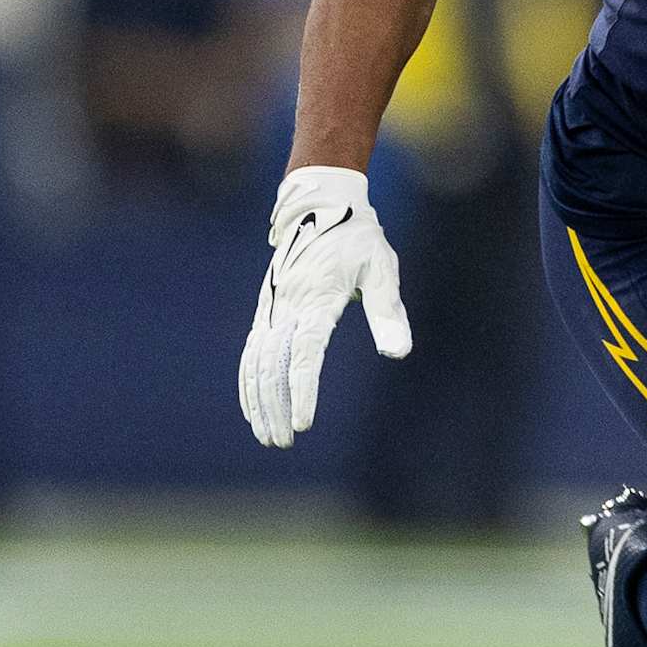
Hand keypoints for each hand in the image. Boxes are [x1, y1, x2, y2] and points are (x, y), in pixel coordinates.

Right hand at [239, 167, 410, 449]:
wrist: (320, 205)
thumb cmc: (357, 239)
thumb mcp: (381, 268)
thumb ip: (389, 312)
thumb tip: (398, 353)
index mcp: (316, 299)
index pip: (304, 355)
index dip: (302, 391)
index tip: (304, 423)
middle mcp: (286, 306)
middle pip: (272, 366)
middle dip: (276, 407)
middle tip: (285, 441)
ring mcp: (271, 308)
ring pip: (256, 362)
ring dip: (259, 401)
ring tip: (268, 436)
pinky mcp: (267, 310)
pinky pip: (251, 351)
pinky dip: (248, 382)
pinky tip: (253, 408)